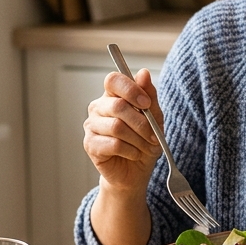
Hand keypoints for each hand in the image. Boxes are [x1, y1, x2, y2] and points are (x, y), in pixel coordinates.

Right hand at [82, 69, 162, 194]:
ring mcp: (91, 126)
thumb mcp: (155, 118)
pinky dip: (131, 151)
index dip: (131, 89)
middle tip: (154, 136)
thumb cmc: (144, 141)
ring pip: (117, 127)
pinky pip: (114, 144)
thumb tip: (143, 73)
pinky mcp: (90, 145)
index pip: (113, 80)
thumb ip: (149, 96)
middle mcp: (98, 107)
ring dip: (138, 139)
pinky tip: (134, 154)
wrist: (136, 171)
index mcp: (112, 95)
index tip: (146, 104)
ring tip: (145, 147)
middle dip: (142, 123)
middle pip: (118, 106)